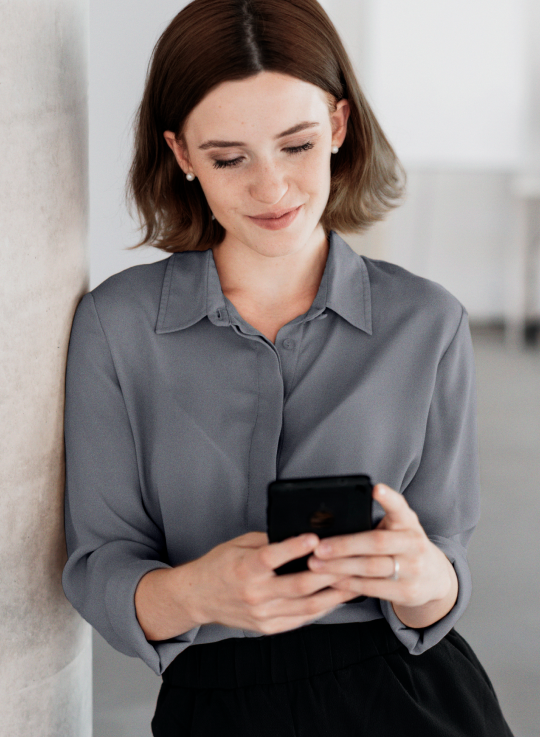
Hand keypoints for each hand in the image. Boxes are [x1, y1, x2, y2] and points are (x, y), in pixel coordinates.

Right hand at [180, 531, 361, 634]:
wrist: (198, 597)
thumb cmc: (220, 565)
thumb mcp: (239, 544)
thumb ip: (268, 541)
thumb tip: (300, 533)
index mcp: (244, 568)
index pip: (273, 557)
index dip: (295, 547)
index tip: (315, 538)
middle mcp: (254, 594)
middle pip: (299, 585)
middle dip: (329, 573)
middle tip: (351, 561)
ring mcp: (262, 614)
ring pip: (306, 606)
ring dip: (334, 594)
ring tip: (354, 582)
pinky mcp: (268, 627)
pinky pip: (301, 619)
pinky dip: (321, 609)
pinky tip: (336, 598)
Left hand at [307, 484, 456, 615]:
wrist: (434, 577)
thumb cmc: (402, 545)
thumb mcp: (398, 527)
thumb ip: (374, 521)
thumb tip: (330, 519)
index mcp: (408, 522)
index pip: (400, 507)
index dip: (388, 498)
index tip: (375, 488)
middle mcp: (414, 543)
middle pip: (377, 542)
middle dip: (344, 545)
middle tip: (318, 547)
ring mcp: (413, 569)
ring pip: (371, 568)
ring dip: (340, 567)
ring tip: (315, 564)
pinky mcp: (408, 592)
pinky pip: (372, 588)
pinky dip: (348, 584)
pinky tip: (331, 580)